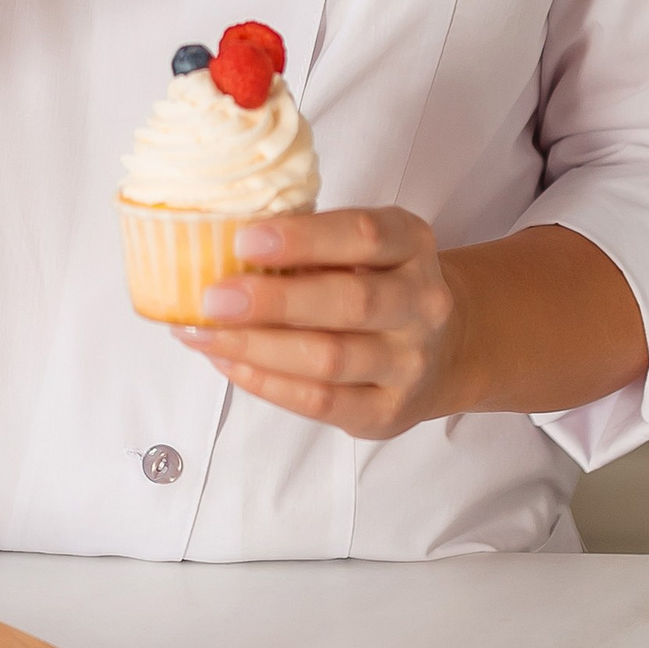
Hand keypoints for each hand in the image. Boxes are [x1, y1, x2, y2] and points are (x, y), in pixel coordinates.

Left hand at [172, 218, 647, 436]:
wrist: (446, 347)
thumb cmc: (380, 282)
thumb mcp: (365, 247)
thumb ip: (313, 242)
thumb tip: (218, 242)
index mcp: (412, 245)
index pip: (364, 235)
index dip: (303, 238)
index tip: (245, 239)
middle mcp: (421, 303)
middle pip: (349, 302)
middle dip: (273, 301)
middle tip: (213, 297)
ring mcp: (409, 363)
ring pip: (330, 359)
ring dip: (257, 347)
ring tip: (202, 334)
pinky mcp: (388, 412)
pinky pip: (321, 401)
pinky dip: (267, 382)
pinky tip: (228, 363)